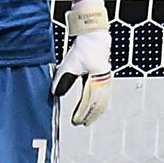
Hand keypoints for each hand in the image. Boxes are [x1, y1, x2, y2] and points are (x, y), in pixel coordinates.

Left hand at [52, 0, 111, 125]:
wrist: (94, 38)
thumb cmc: (83, 49)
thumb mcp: (69, 64)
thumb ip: (63, 79)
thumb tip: (55, 93)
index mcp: (97, 76)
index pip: (89, 99)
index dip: (83, 111)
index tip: (76, 120)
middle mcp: (105, 79)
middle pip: (98, 103)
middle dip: (90, 115)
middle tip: (81, 124)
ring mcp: (107, 80)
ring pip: (103, 101)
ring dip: (96, 112)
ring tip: (88, 121)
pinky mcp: (106, 80)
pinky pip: (104, 97)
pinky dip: (100, 106)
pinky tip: (95, 112)